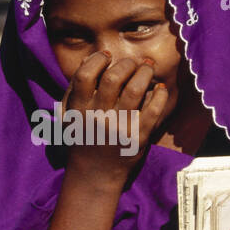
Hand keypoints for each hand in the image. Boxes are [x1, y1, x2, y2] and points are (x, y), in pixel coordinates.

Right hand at [62, 50, 169, 183]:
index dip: (97, 59)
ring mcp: (119, 127)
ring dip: (145, 73)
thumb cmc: (82, 139)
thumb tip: (89, 60)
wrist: (95, 174)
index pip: (85, 75)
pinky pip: (153, 110)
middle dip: (127, 64)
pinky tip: (160, 89)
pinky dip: (159, 95)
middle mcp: (98, 116)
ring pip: (135, 90)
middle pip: (114, 78)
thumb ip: (74, 89)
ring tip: (147, 67)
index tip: (107, 55)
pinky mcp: (138, 137)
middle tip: (133, 62)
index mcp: (78, 109)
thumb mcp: (69, 115)